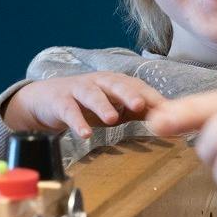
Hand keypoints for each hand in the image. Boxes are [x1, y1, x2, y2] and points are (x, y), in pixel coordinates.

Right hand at [5, 72, 165, 139]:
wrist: (47, 100)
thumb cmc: (87, 104)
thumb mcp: (115, 107)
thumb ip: (139, 111)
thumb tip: (169, 119)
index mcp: (115, 82)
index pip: (137, 86)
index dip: (151, 97)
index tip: (167, 110)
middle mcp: (99, 82)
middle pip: (116, 84)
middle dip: (129, 94)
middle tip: (141, 106)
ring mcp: (78, 90)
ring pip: (92, 94)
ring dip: (102, 105)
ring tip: (112, 119)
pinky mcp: (60, 101)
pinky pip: (69, 111)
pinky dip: (77, 122)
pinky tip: (84, 134)